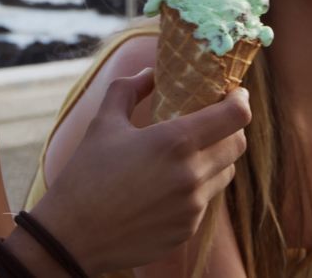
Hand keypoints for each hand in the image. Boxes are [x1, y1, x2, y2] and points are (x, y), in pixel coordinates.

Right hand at [30, 69, 250, 274]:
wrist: (71, 237)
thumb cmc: (84, 176)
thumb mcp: (103, 123)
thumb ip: (129, 89)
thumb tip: (150, 73)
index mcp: (175, 142)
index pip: (236, 116)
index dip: (240, 100)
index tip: (233, 92)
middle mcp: (192, 175)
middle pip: (237, 144)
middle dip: (232, 127)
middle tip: (215, 119)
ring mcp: (193, 206)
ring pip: (225, 173)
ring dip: (216, 157)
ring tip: (191, 151)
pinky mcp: (187, 229)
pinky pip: (206, 200)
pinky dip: (198, 187)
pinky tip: (171, 185)